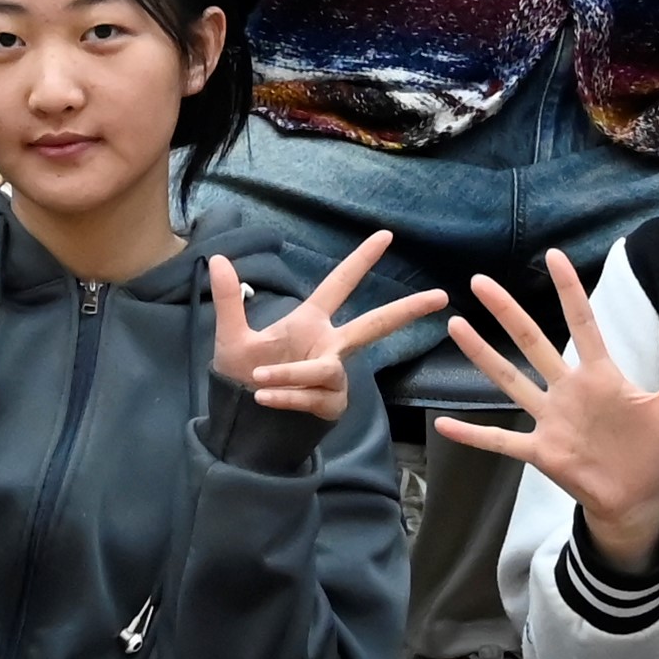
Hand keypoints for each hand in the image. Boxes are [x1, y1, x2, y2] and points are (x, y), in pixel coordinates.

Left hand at [205, 233, 451, 427]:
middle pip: (376, 324)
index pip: (340, 284)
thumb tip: (217, 257)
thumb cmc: (242, 376)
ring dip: (291, 374)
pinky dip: (288, 395)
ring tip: (260, 380)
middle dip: (408, 310)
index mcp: (311, 322)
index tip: (386, 235)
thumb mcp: (231, 337)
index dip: (361, 259)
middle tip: (441, 297)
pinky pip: (314, 395)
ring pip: (325, 369)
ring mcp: (335, 377)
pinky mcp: (332, 404)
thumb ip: (228, 299)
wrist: (243, 423)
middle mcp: (330, 346)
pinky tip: (264, 397)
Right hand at [433, 248, 658, 577]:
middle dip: (507, 312)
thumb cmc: (657, 452)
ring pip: (511, 381)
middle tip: (480, 281)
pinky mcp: (542, 452)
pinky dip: (474, 434)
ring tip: (455, 325)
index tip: (554, 255)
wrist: (639, 499)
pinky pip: (501, 441)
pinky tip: (443, 426)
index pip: (582, 323)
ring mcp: (552, 420)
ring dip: (483, 356)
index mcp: (601, 376)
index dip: (569, 290)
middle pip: (533, 343)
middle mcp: (569, 391)